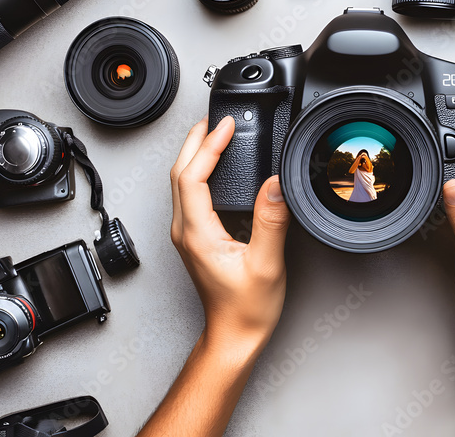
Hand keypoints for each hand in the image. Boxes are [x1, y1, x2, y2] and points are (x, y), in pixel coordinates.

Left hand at [169, 116, 291, 353]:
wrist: (234, 335)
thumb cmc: (246, 309)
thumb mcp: (267, 264)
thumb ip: (271, 220)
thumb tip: (275, 183)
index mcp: (197, 233)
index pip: (192, 176)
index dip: (208, 146)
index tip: (226, 126)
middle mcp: (185, 231)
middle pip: (179, 173)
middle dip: (196, 140)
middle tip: (217, 119)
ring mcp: (188, 234)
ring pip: (181, 183)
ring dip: (196, 153)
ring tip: (216, 134)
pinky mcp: (196, 237)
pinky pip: (190, 195)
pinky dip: (201, 171)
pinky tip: (218, 166)